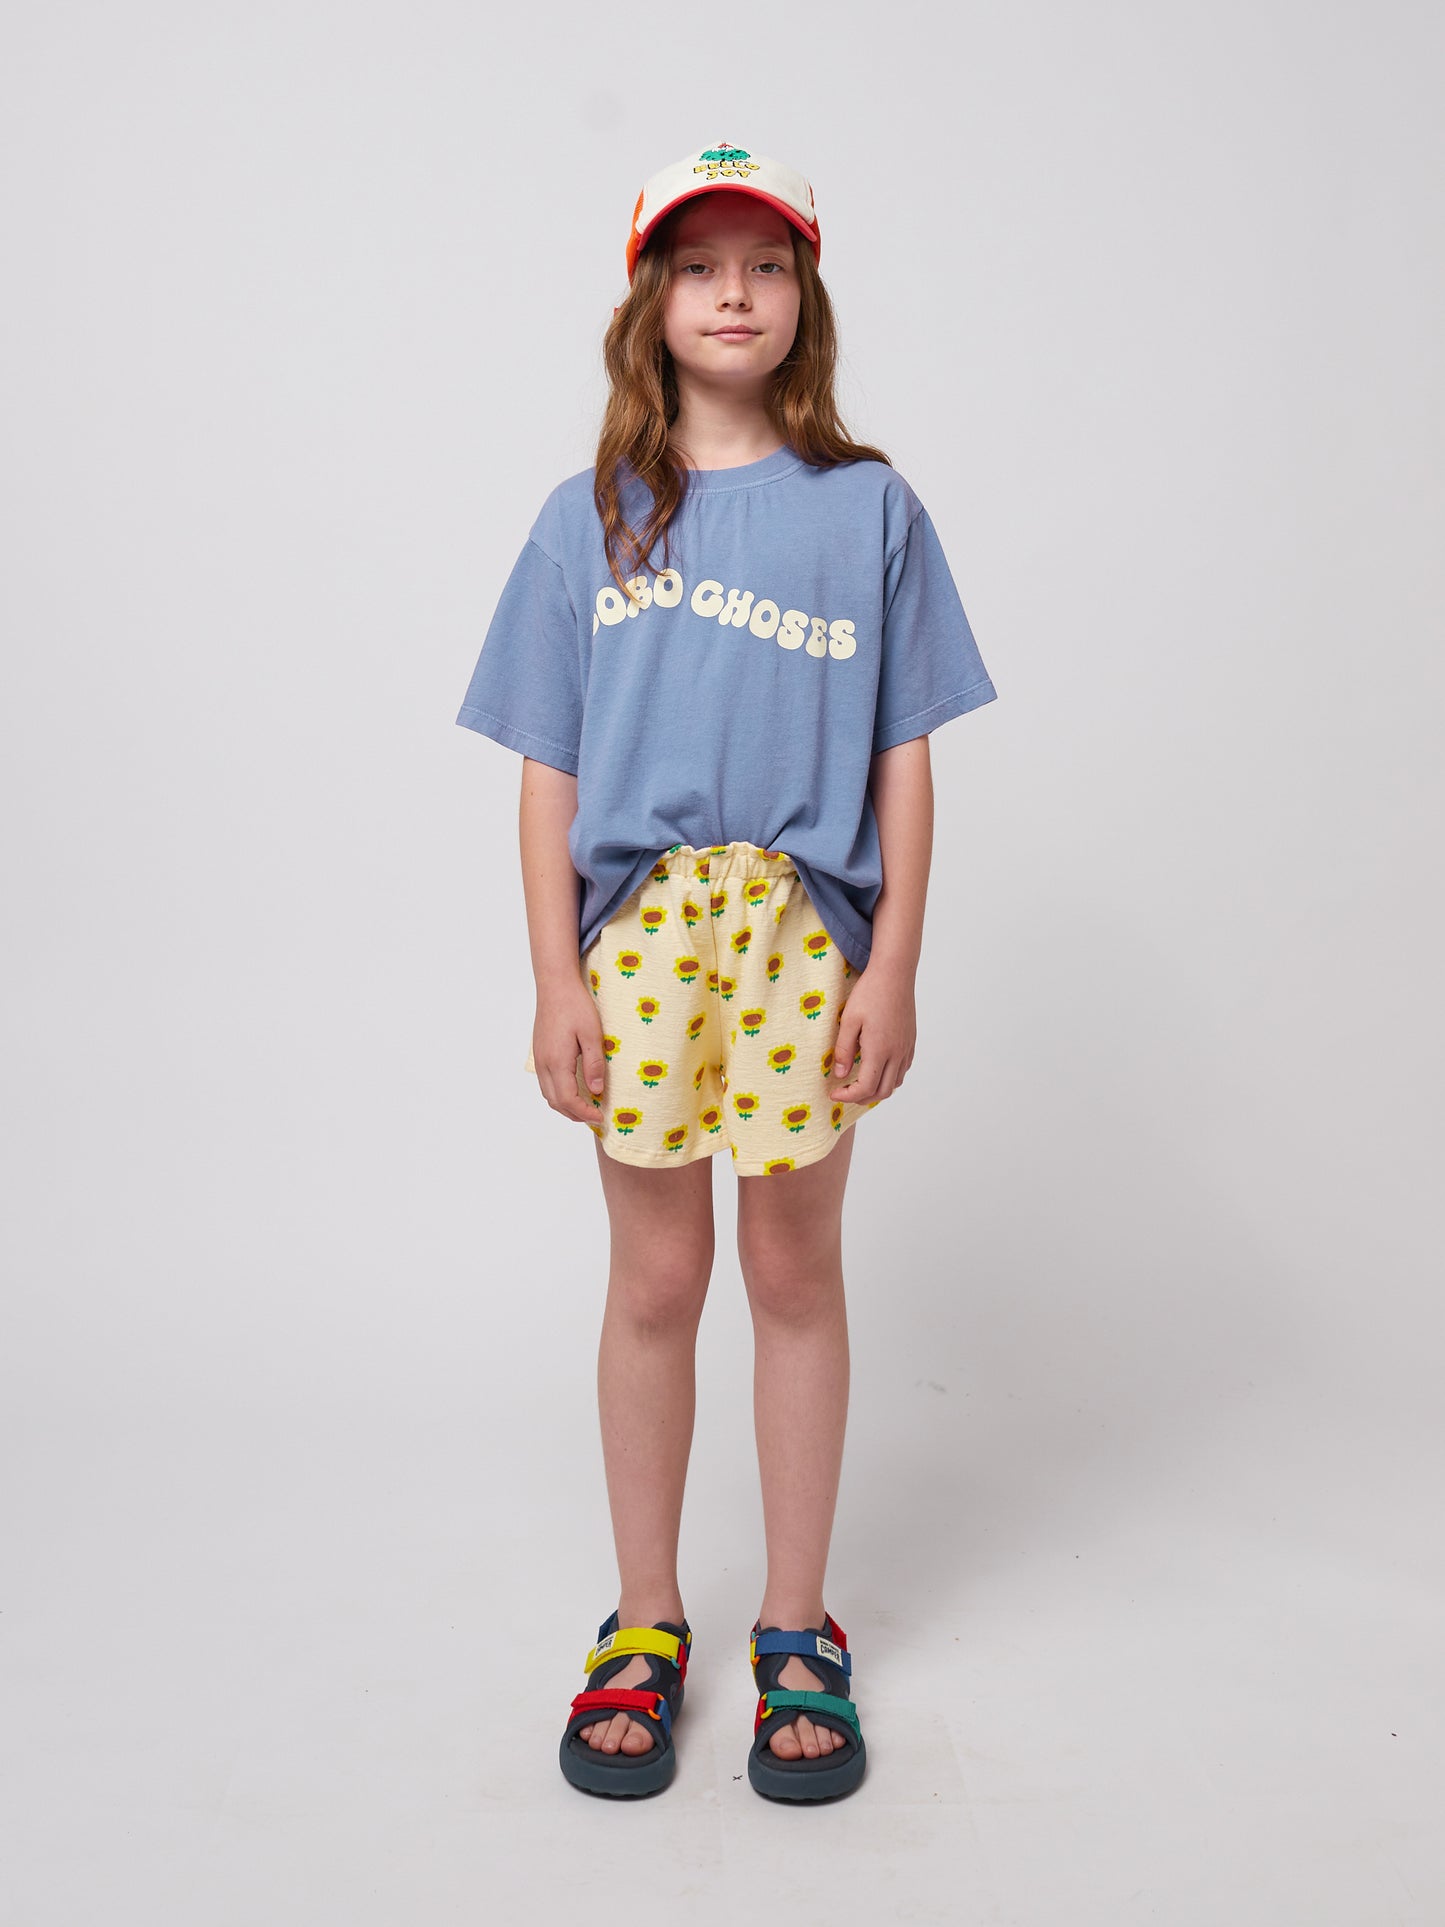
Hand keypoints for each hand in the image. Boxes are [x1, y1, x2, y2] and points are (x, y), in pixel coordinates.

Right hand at [532, 979, 609, 1124]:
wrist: (555, 986)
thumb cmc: (575, 1006)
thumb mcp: (592, 1034)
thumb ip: (594, 1064)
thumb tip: (596, 1091)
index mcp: (557, 1061)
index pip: (568, 1100)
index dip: (584, 1113)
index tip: (600, 1116)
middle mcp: (544, 1064)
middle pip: (556, 1102)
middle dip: (575, 1114)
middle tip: (595, 1116)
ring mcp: (539, 1059)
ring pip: (548, 1095)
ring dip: (566, 1106)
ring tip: (586, 1107)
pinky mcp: (539, 1054)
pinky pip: (546, 1083)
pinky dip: (559, 1094)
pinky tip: (573, 1090)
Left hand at [828, 962, 915, 1105]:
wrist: (894, 973)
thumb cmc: (869, 993)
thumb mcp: (848, 1020)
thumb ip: (843, 1049)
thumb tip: (839, 1074)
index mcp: (879, 1050)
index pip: (865, 1087)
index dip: (848, 1096)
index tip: (834, 1093)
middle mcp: (896, 1053)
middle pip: (882, 1092)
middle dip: (861, 1098)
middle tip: (844, 1092)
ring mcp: (906, 1048)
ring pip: (895, 1083)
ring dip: (877, 1089)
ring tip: (859, 1082)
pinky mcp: (910, 1041)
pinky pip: (903, 1069)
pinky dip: (890, 1077)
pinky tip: (877, 1068)